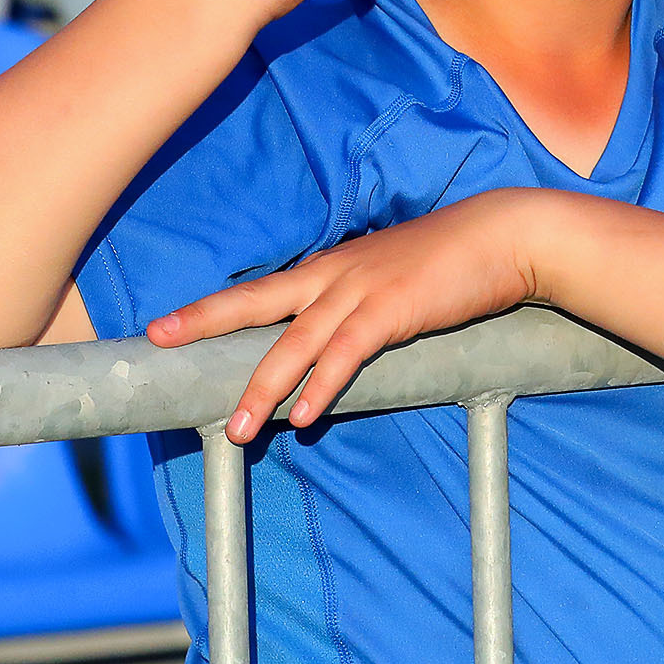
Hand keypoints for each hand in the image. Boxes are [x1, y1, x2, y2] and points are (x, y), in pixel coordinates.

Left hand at [148, 186, 551, 441]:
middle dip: (204, 322)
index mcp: (332, 267)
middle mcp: (335, 274)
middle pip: (256, 302)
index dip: (215, 309)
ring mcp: (361, 290)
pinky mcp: (392, 310)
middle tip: (157, 339)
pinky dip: (323, 386)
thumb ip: (364, 302)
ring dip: (264, 388)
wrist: (506, 234)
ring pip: (296, 342)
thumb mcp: (395, 275)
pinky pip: (347, 354)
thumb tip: (344, 340)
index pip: (263, 291)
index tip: (169, 324)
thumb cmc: (455, 258)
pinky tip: (306, 415)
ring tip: (238, 429)